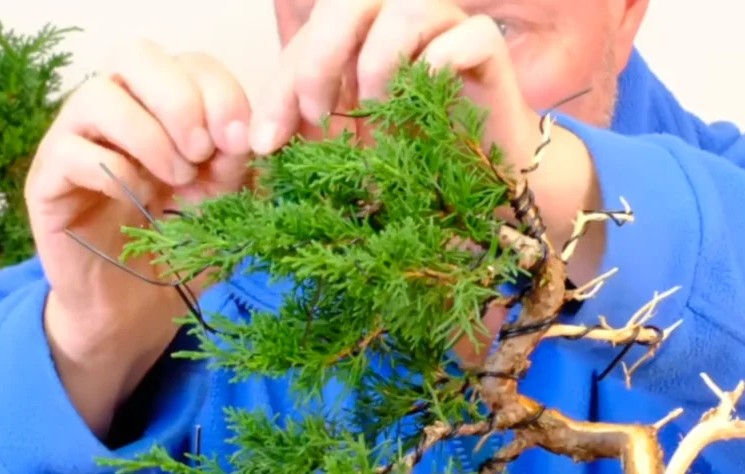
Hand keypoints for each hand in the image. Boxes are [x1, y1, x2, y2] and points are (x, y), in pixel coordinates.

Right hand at [24, 41, 252, 434]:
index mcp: (163, 110)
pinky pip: (72, 151)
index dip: (220, 93)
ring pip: (99, 95)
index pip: (188, 63)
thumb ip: (238, 170)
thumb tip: (252, 138)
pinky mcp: (47, 181)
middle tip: (204, 153)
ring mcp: (75, 141)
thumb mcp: (226, 210)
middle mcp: (116, 112)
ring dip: (150, 135)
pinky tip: (141, 200)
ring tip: (178, 181)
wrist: (135, 314)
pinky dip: (115, 172)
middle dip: (182, 100)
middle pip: (136, 56)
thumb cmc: (179, 253)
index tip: (243, 143)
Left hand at [250, 0, 604, 361]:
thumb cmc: (414, 160)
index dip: (279, 88)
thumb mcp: (348, 148)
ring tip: (373, 120)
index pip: (309, 37)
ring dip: (376, 68)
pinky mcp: (488, 46)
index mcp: (364, 30)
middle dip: (319, 59)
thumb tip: (256, 145)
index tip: (265, 145)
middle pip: (348, 0)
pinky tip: (419, 119)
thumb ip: (308, 134)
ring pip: (403, 10)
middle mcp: (403, 15)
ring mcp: (448, 24)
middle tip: (316, 116)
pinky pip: (460, 39)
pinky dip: (432, 76)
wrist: (488, 184)